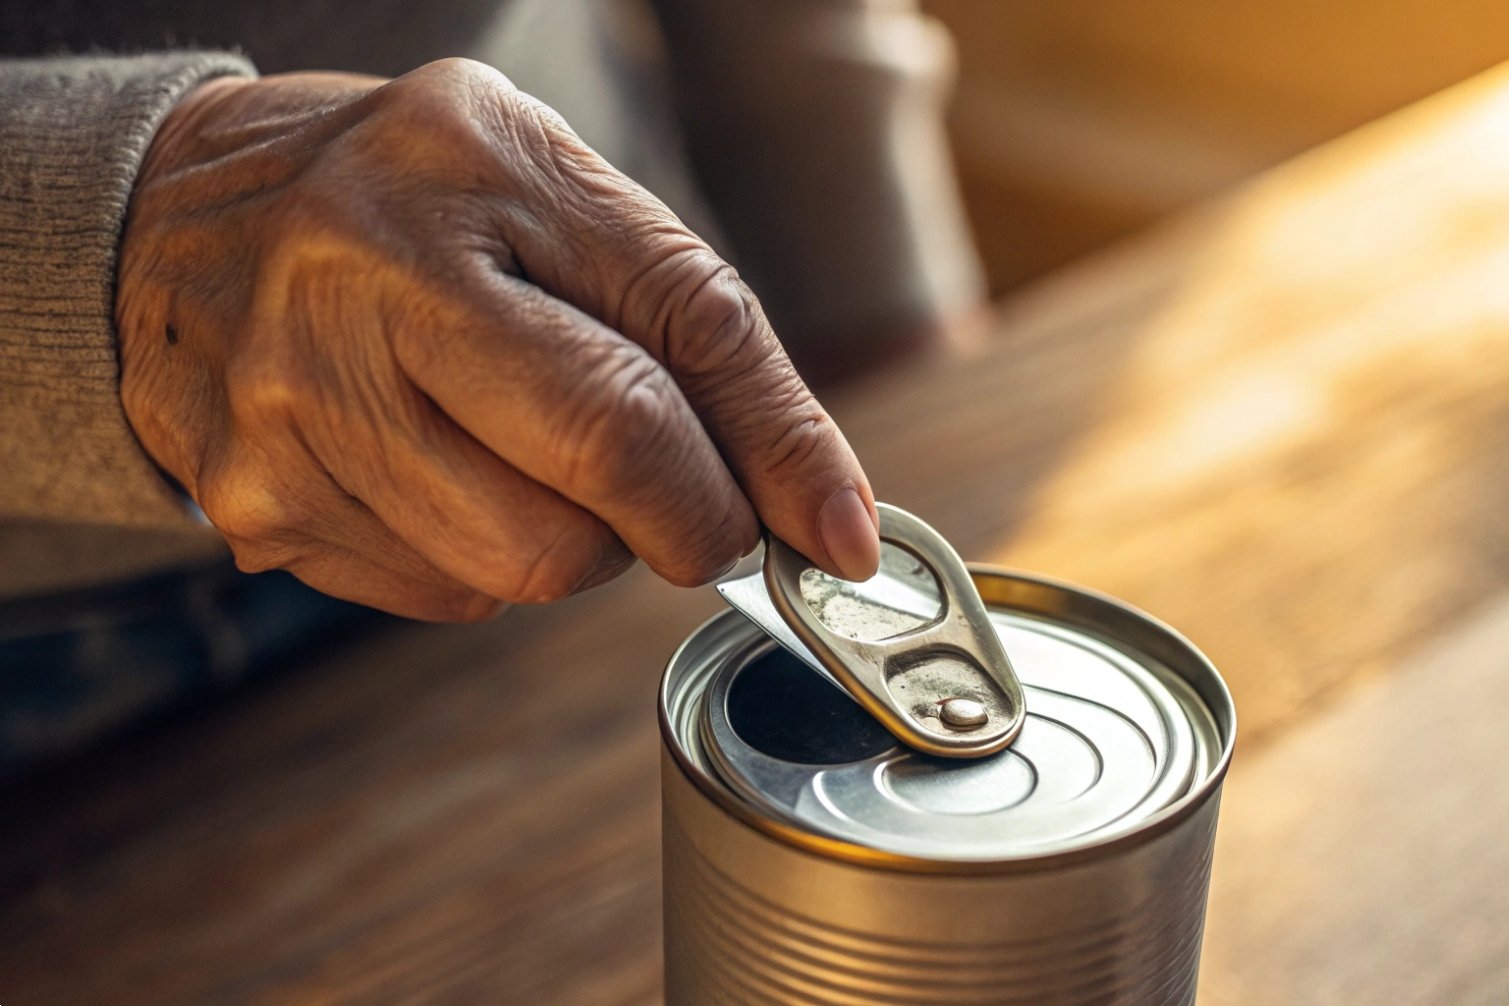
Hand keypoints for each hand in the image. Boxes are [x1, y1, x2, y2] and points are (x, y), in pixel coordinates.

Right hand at [116, 59, 879, 620]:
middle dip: (687, 522)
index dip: (774, 459)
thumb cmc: (416, 207)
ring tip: (530, 457)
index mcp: (467, 168)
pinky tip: (445, 474)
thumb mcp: (567, 202)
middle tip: (689, 509)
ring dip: (581, 544)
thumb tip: (828, 523)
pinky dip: (488, 558)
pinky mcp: (259, 509)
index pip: (673, 341)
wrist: (183, 223)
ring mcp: (294, 406)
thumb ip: (706, 340)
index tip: (829, 536)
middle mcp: (361, 282)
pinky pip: (447, 596)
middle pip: (598, 470)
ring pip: (525, 566)